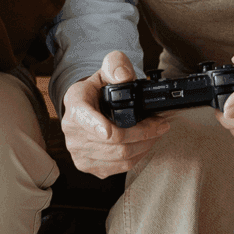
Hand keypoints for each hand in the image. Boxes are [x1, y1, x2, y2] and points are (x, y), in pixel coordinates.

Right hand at [60, 50, 170, 177]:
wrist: (86, 108)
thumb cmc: (97, 89)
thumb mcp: (105, 70)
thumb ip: (115, 65)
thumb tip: (124, 77)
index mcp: (75, 104)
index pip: (84, 118)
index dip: (97, 126)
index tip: (108, 131)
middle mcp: (73, 131)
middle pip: (114, 141)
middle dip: (144, 133)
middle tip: (161, 124)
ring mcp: (79, 152)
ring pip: (120, 157)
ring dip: (145, 146)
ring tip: (157, 133)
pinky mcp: (89, 166)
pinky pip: (119, 168)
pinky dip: (138, 156)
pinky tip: (144, 144)